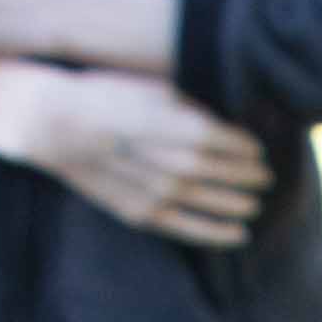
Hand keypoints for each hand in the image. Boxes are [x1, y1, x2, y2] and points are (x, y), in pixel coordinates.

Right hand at [0, 60, 272, 249]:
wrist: (53, 122)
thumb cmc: (105, 94)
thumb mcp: (153, 86)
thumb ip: (191, 106)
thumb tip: (225, 120)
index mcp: (182, 127)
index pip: (232, 143)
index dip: (249, 149)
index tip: (260, 149)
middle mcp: (175, 164)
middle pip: (229, 175)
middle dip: (251, 177)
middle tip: (267, 177)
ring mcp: (159, 193)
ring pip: (214, 204)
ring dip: (241, 205)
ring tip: (258, 203)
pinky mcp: (141, 213)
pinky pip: (189, 229)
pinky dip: (218, 233)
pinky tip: (240, 234)